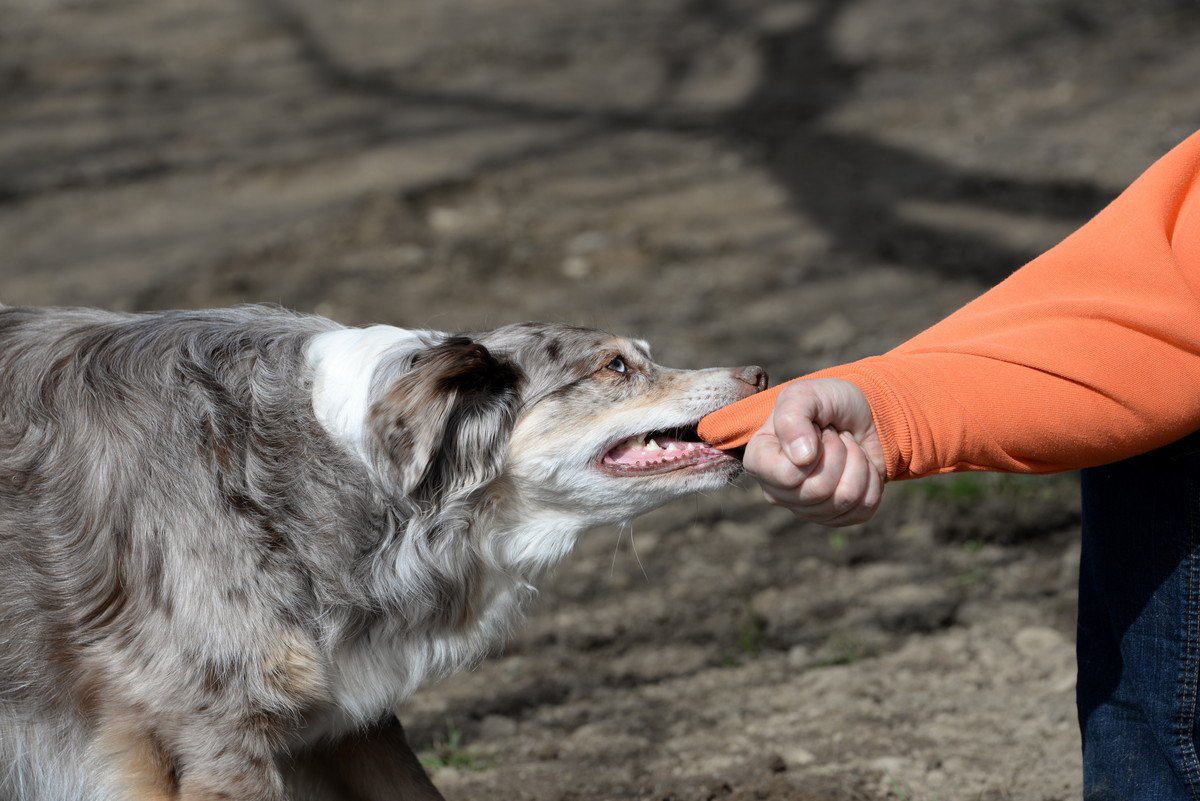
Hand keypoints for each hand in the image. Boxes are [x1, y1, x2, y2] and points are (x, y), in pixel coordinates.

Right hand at [743, 378, 886, 525]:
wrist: (859, 413)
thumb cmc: (825, 402)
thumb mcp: (806, 394)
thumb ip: (792, 417)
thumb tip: (801, 458)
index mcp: (759, 460)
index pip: (787, 475)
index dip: (814, 449)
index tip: (818, 428)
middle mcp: (776, 491)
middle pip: (819, 490)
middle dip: (839, 453)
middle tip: (835, 436)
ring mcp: (806, 509)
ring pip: (844, 499)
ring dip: (857, 462)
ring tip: (847, 447)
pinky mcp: (836, 518)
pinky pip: (864, 508)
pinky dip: (871, 479)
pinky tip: (859, 464)